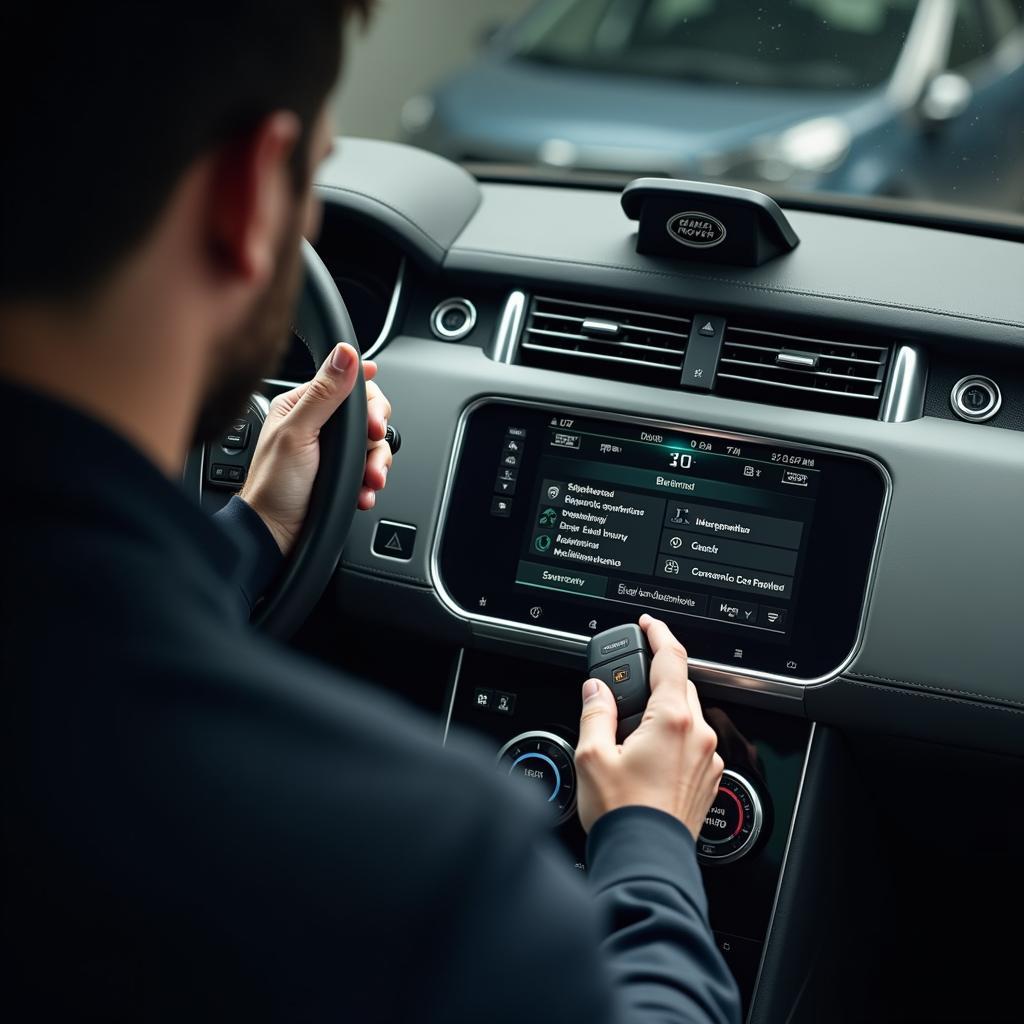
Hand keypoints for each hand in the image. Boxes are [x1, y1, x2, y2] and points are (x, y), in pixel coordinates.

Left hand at [238, 342, 392, 553]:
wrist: (274, 533)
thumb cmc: (273, 486)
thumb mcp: (298, 433)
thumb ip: (323, 393)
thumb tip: (344, 354)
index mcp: (302, 405)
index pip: (348, 384)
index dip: (369, 399)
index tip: (375, 419)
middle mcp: (318, 425)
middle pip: (368, 414)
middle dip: (377, 436)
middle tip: (373, 449)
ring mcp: (331, 451)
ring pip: (373, 445)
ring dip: (378, 464)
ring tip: (370, 480)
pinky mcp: (341, 474)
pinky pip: (370, 469)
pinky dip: (371, 482)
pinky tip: (363, 492)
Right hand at [575, 615, 723, 838]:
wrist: (646, 860)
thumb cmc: (622, 814)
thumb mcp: (592, 755)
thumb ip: (595, 712)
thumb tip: (595, 691)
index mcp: (672, 719)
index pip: (671, 658)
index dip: (659, 634)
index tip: (648, 624)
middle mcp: (698, 734)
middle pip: (680, 686)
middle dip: (655, 679)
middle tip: (626, 688)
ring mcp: (707, 757)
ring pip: (688, 715)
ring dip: (664, 711)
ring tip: (632, 731)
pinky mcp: (708, 778)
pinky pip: (693, 742)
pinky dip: (673, 737)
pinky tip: (648, 754)